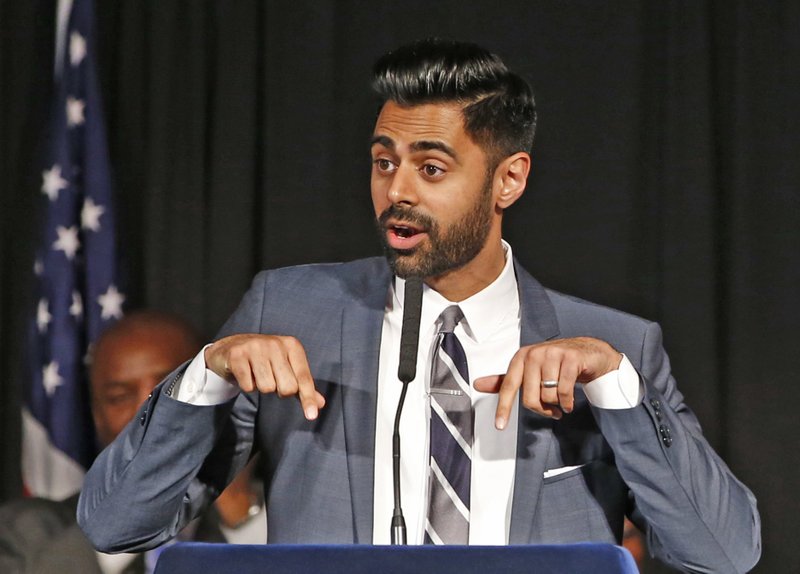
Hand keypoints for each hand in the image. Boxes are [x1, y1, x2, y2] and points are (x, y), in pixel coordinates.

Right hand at [204, 334, 324, 419]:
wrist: (231, 348)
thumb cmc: (264, 360)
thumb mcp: (286, 368)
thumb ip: (303, 386)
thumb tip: (320, 404)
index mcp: (292, 345)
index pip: (304, 378)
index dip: (308, 398)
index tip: (312, 416)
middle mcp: (276, 343)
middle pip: (287, 387)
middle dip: (279, 390)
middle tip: (271, 378)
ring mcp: (255, 347)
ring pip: (267, 387)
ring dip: (261, 387)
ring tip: (256, 374)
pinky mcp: (237, 355)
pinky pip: (248, 386)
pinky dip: (247, 386)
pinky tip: (245, 374)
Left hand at [473, 337, 620, 427]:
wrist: (588, 352)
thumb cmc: (556, 363)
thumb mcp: (529, 371)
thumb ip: (505, 380)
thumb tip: (478, 384)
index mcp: (521, 358)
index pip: (508, 386)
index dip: (503, 407)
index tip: (500, 425)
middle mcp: (534, 354)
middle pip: (530, 397)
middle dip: (541, 409)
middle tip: (550, 409)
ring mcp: (553, 354)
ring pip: (549, 396)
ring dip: (557, 404)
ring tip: (561, 399)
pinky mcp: (571, 359)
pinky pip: (565, 392)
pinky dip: (567, 403)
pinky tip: (569, 401)